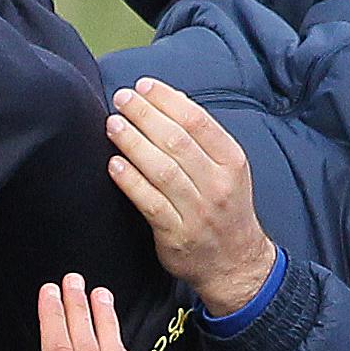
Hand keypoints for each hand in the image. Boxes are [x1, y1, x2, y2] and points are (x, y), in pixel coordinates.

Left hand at [105, 79, 275, 316]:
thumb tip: (172, 100)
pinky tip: (114, 164)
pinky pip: (149, 203)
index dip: (167, 100)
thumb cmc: (226, 210)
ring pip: (161, 170)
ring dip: (133, 143)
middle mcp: (217, 185)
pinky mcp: (176, 235)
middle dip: (145, 115)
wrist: (236, 264)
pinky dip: (130, 181)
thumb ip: (204, 138)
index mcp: (231, 163)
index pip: (197, 121)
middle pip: (176, 142)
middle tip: (121, 99)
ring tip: (113, 124)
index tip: (143, 86)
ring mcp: (197, 212)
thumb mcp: (228, 170)